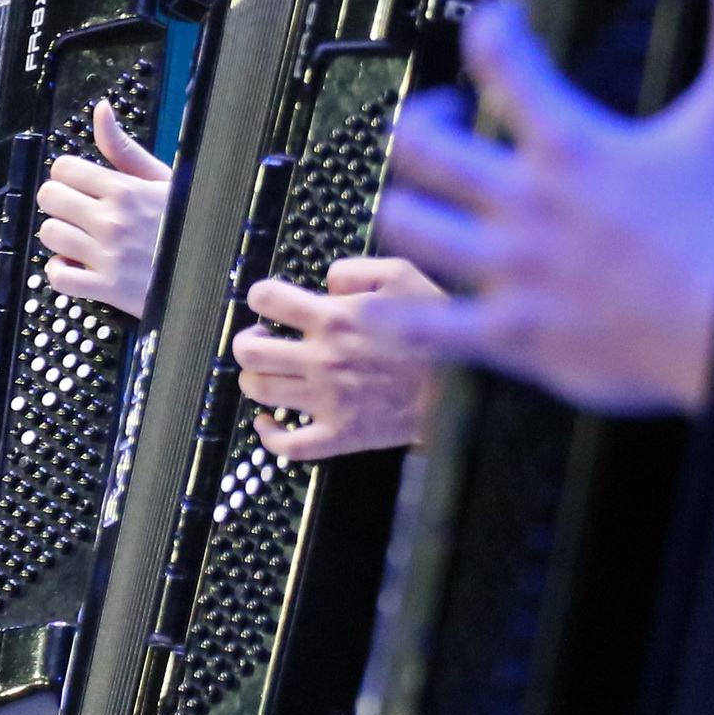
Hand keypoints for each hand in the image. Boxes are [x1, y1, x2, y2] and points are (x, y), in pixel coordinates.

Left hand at [38, 100, 170, 318]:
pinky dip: (62, 272)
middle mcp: (113, 221)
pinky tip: (78, 265)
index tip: (79, 185)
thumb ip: (123, 147)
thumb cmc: (190, 224)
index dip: (68, 175)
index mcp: (125, 190)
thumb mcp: (163, 179)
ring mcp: (108, 257)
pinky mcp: (106, 289)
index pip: (63, 168)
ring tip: (82, 238)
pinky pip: (58, 276)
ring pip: (49, 234)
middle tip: (78, 211)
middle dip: (60, 202)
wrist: (214, 273)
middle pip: (49, 197)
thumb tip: (100, 110)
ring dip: (61, 236)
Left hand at [235, 256, 448, 458]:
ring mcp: (327, 400)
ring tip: (268, 372)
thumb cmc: (439, 331)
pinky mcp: (340, 434)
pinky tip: (268, 422)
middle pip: (250, 350)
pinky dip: (268, 435)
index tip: (268, 302)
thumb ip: (356, 270)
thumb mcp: (405, 275)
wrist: (465, 386)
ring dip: (254, 378)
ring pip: (259, 391)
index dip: (260, 296)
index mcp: (335, 318)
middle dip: (248, 340)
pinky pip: (287, 444)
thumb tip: (327, 282)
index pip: (266, 299)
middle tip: (261, 338)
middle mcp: (323, 358)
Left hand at [366, 0, 713, 416]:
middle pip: (421, 147)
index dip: (490, 30)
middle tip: (440, 120)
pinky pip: (422, 325)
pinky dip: (384, 315)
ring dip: (396, 209)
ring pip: (405, 226)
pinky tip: (358, 306)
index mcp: (569, 144)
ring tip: (408, 201)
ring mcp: (509, 269)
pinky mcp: (511, 334)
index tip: (496, 25)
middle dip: (419, 124)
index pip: (502, 60)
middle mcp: (523, 201)